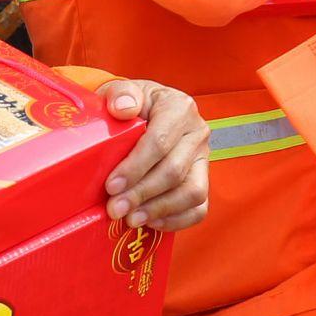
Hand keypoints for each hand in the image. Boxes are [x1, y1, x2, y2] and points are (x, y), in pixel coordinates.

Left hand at [100, 81, 209, 230]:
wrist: (141, 115)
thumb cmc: (129, 105)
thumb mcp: (121, 92)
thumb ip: (121, 94)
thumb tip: (123, 109)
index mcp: (179, 107)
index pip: (160, 142)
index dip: (135, 167)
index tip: (111, 186)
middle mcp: (197, 132)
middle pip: (174, 171)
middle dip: (141, 194)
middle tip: (115, 208)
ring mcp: (203, 159)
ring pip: (192, 192)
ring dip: (159, 210)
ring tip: (131, 219)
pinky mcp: (203, 180)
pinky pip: (199, 208)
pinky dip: (176, 220)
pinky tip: (150, 222)